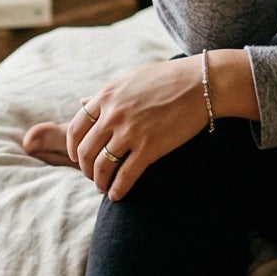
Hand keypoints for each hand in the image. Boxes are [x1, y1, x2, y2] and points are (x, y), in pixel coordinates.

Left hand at [63, 57, 212, 201]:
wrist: (202, 84)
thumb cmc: (168, 79)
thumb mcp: (130, 79)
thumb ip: (104, 93)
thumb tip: (82, 101)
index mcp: (106, 96)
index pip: (76, 128)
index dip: (73, 147)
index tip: (77, 157)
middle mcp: (113, 115)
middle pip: (85, 151)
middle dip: (85, 168)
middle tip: (92, 176)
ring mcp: (130, 132)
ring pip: (102, 166)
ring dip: (99, 182)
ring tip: (103, 188)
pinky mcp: (150, 148)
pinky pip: (125, 176)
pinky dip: (117, 189)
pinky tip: (116, 196)